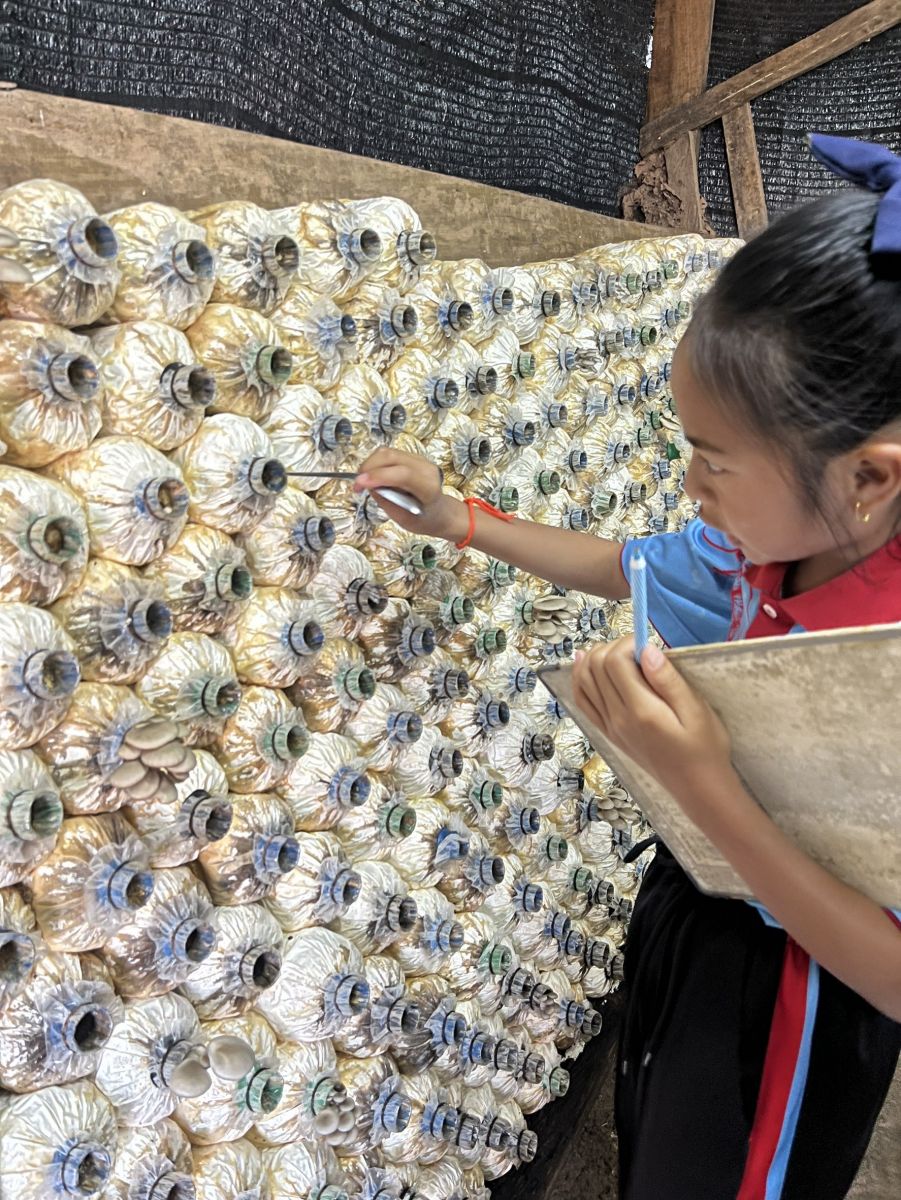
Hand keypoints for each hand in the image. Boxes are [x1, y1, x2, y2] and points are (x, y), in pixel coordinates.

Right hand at [355, 447, 466, 541]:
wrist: (440, 511)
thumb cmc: (424, 519)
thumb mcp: (404, 520)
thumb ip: (387, 501)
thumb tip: (370, 485)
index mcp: (429, 487)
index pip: (403, 474)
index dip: (379, 476)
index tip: (359, 483)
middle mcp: (425, 468)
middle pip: (391, 458)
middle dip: (368, 468)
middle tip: (357, 485)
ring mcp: (419, 459)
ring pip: (386, 453)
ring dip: (369, 465)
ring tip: (363, 482)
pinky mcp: (411, 457)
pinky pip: (388, 454)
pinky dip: (375, 464)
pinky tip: (372, 477)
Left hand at [571, 637, 733, 807]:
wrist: (698, 788)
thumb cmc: (705, 747)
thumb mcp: (697, 710)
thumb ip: (668, 679)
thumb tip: (646, 649)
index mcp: (640, 711)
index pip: (614, 661)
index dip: (627, 642)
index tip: (647, 642)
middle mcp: (618, 719)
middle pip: (594, 667)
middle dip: (611, 646)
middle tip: (637, 648)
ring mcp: (609, 727)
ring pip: (583, 681)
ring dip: (594, 659)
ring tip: (619, 654)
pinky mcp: (608, 733)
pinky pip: (583, 701)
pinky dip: (581, 679)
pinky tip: (587, 665)